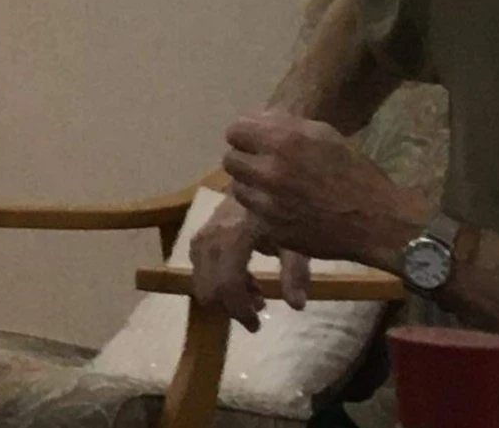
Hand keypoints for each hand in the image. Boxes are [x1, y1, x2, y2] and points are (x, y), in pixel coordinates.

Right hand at [188, 189, 314, 330]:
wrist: (271, 174)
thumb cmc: (289, 205)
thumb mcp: (298, 238)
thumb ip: (295, 272)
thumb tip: (296, 306)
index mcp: (238, 236)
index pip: (227, 283)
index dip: (238, 309)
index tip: (256, 324)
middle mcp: (216, 233)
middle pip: (207, 281)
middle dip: (227, 304)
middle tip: (253, 315)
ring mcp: (207, 229)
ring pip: (200, 271)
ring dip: (221, 290)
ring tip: (253, 296)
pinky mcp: (206, 228)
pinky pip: (201, 260)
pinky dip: (216, 276)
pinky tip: (244, 279)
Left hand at [221, 109, 426, 273]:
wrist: (378, 222)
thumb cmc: (356, 173)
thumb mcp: (324, 136)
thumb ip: (285, 126)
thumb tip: (255, 119)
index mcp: (283, 143)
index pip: (235, 131)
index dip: (246, 135)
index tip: (256, 140)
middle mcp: (269, 172)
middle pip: (230, 160)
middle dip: (246, 159)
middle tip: (264, 164)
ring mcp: (268, 205)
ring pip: (238, 188)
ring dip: (252, 185)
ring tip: (275, 187)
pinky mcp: (271, 230)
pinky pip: (253, 213)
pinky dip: (264, 210)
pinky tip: (286, 208)